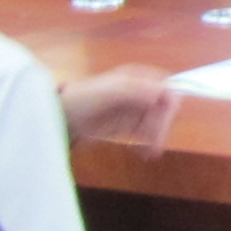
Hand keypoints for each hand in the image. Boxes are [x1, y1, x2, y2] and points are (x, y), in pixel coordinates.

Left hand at [60, 66, 177, 152]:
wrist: (61, 116)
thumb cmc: (83, 99)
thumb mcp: (109, 92)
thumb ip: (135, 90)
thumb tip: (159, 94)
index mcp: (139, 78)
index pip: (166, 88)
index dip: (168, 105)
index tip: (162, 122)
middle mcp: (140, 92)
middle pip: (163, 108)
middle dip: (161, 124)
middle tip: (154, 143)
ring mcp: (135, 109)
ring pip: (157, 122)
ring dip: (157, 136)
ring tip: (150, 152)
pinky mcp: (128, 125)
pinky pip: (146, 133)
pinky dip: (149, 143)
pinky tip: (146, 153)